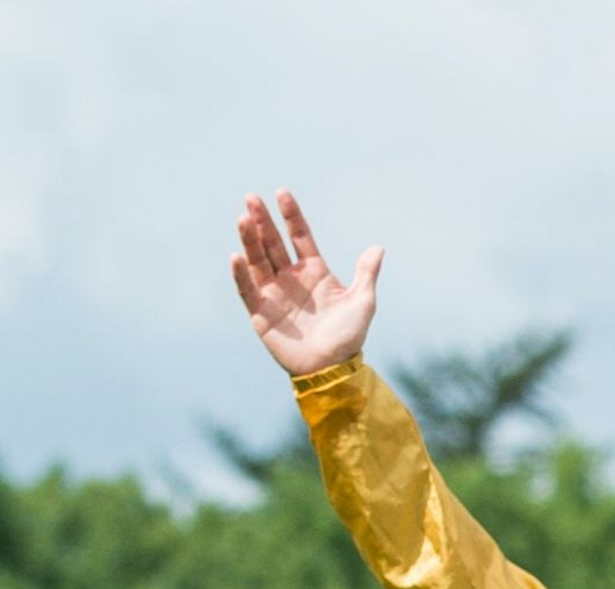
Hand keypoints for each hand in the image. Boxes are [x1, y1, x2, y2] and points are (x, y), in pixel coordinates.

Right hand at [231, 192, 382, 376]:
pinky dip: (240, 274)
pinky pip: (247, 290)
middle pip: (273, 243)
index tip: (282, 193)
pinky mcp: (261, 313)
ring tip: (243, 218)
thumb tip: (378, 248)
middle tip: (252, 198)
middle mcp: (291, 278)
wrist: (331, 371)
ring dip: (249, 239)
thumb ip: (366, 274)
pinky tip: (236, 256)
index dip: (291, 215)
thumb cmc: (348, 338)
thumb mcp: (362, 303)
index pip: (299, 236)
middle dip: (263, 221)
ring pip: (258, 260)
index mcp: (314, 271)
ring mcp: (274, 293)